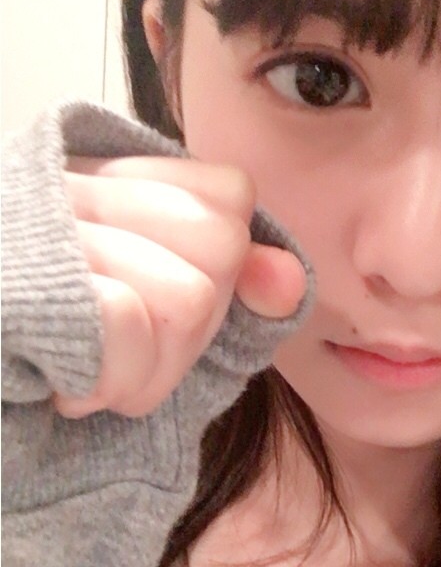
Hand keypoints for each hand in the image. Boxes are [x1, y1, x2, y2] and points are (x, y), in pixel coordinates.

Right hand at [55, 155, 305, 418]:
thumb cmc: (69, 381)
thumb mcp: (165, 335)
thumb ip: (233, 295)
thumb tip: (287, 278)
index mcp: (102, 179)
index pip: (229, 195)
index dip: (221, 271)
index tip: (159, 312)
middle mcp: (64, 181)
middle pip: (223, 243)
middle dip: (193, 332)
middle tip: (125, 354)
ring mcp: (33, 224)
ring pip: (189, 294)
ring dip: (152, 373)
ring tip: (89, 376)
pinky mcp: (18, 285)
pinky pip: (129, 323)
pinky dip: (117, 384)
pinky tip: (66, 387)